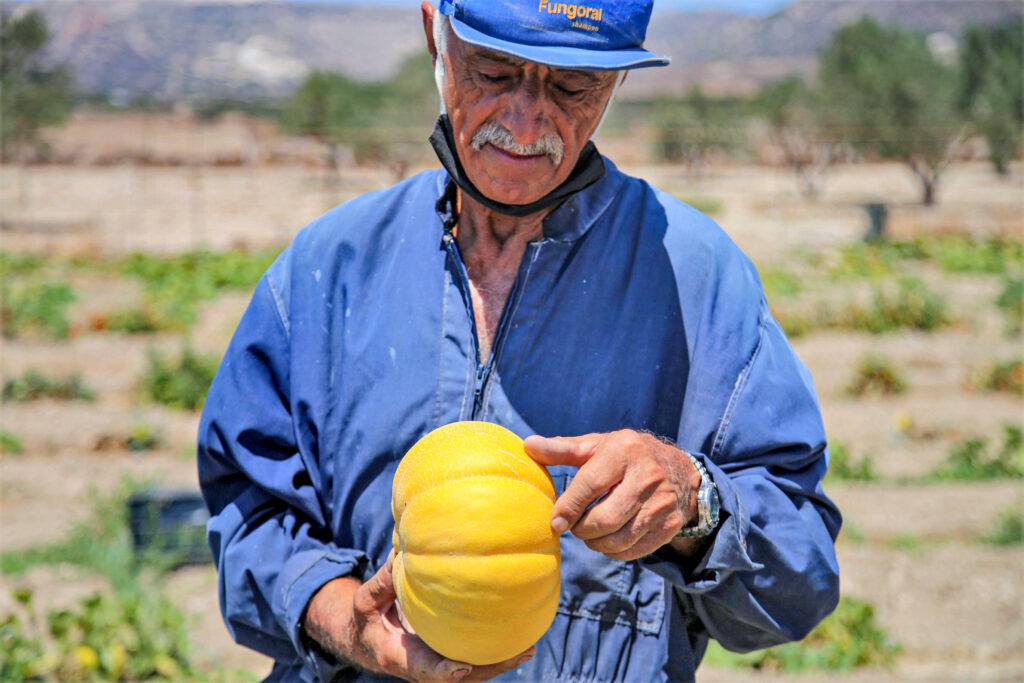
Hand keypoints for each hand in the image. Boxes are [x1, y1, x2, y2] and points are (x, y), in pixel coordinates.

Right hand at [303, 550, 533, 681]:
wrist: (367, 640)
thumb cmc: (366, 618)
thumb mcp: (366, 601)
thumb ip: (382, 581)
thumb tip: (400, 551)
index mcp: (398, 656)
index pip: (422, 669)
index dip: (441, 671)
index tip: (460, 668)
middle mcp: (421, 666)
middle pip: (459, 677)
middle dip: (488, 668)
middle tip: (518, 653)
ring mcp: (436, 663)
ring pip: (471, 672)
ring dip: (499, 663)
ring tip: (528, 648)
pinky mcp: (446, 656)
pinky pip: (473, 658)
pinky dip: (494, 652)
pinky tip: (519, 639)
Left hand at [524, 430, 700, 560]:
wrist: (680, 471)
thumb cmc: (627, 456)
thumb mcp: (598, 446)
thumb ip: (562, 449)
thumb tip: (528, 445)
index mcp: (625, 451)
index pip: (590, 485)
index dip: (569, 507)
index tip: (555, 521)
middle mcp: (648, 476)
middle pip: (604, 519)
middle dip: (581, 529)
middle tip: (574, 525)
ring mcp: (662, 503)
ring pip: (618, 539)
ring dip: (595, 543)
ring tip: (589, 532)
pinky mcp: (670, 526)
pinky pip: (633, 551)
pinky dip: (614, 551)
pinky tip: (609, 538)